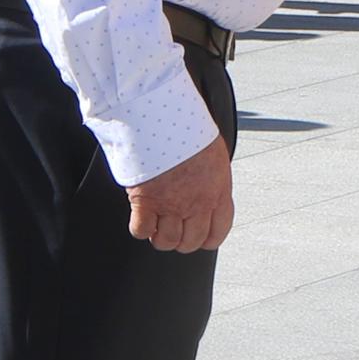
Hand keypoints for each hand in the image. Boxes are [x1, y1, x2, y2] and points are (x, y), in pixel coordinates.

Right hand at [126, 136, 233, 253]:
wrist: (161, 117)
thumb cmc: (185, 128)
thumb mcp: (213, 154)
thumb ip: (213, 179)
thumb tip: (210, 189)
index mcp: (217, 191)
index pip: (218, 232)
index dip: (207, 239)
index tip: (200, 238)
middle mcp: (196, 203)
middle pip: (191, 242)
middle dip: (182, 240)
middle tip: (174, 231)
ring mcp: (171, 205)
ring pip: (167, 241)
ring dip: (160, 237)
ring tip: (156, 226)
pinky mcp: (146, 202)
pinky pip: (142, 230)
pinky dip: (140, 229)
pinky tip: (140, 218)